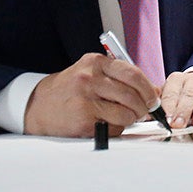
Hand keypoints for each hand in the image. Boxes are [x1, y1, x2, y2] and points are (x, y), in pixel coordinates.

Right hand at [24, 53, 155, 136]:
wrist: (37, 106)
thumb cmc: (70, 90)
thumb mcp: (92, 74)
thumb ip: (121, 78)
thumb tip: (155, 91)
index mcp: (95, 62)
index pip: (133, 74)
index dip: (148, 89)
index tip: (153, 99)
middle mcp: (89, 78)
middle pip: (132, 95)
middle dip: (143, 107)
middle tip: (143, 112)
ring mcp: (85, 99)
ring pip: (126, 113)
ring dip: (130, 119)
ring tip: (121, 117)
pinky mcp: (83, 120)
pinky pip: (113, 128)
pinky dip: (116, 129)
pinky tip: (105, 124)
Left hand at [160, 71, 192, 128]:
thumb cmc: (182, 97)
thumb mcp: (168, 98)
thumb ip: (159, 108)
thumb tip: (148, 120)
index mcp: (177, 80)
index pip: (172, 91)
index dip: (169, 106)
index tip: (167, 119)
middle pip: (190, 94)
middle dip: (184, 110)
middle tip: (179, 124)